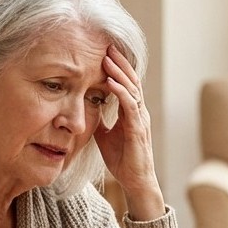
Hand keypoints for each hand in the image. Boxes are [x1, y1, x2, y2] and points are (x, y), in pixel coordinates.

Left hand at [93, 45, 163, 219]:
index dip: (118, 68)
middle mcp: (139, 112)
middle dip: (119, 63)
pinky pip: (130, 106)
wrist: (135, 181)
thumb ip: (100, 120)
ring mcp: (140, 120)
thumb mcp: (106, 135)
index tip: (105, 53)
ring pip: (132, 89)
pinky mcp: (137, 130)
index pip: (127, 84)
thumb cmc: (123, 160)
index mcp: (132, 113)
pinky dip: (120, 92)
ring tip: (107, 59)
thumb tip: (87, 108)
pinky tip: (110, 82)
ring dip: (119, 73)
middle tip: (107, 46)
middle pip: (132, 81)